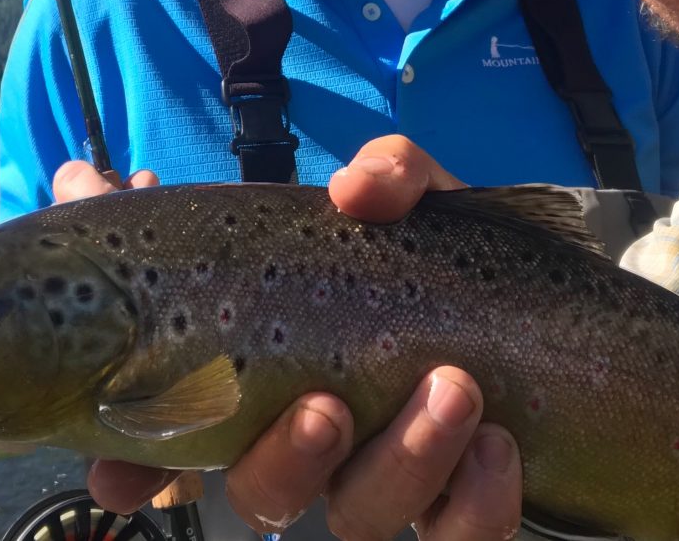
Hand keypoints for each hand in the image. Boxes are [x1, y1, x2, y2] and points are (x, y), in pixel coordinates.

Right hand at [57, 144, 520, 538]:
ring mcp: (393, 478)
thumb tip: (350, 190)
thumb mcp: (425, 200)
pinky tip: (497, 445)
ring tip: (454, 391)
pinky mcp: (464, 506)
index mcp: (280, 370)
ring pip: (360, 518)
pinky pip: (460, 538)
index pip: (187, 435)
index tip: (120, 473)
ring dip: (401, 462)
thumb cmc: (459, 253)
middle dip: (286, 460)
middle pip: (265, 492)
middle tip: (328, 405)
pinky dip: (476, 503)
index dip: (138, 466)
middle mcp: (324, 439)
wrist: (558, 307)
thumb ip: (388, 173)